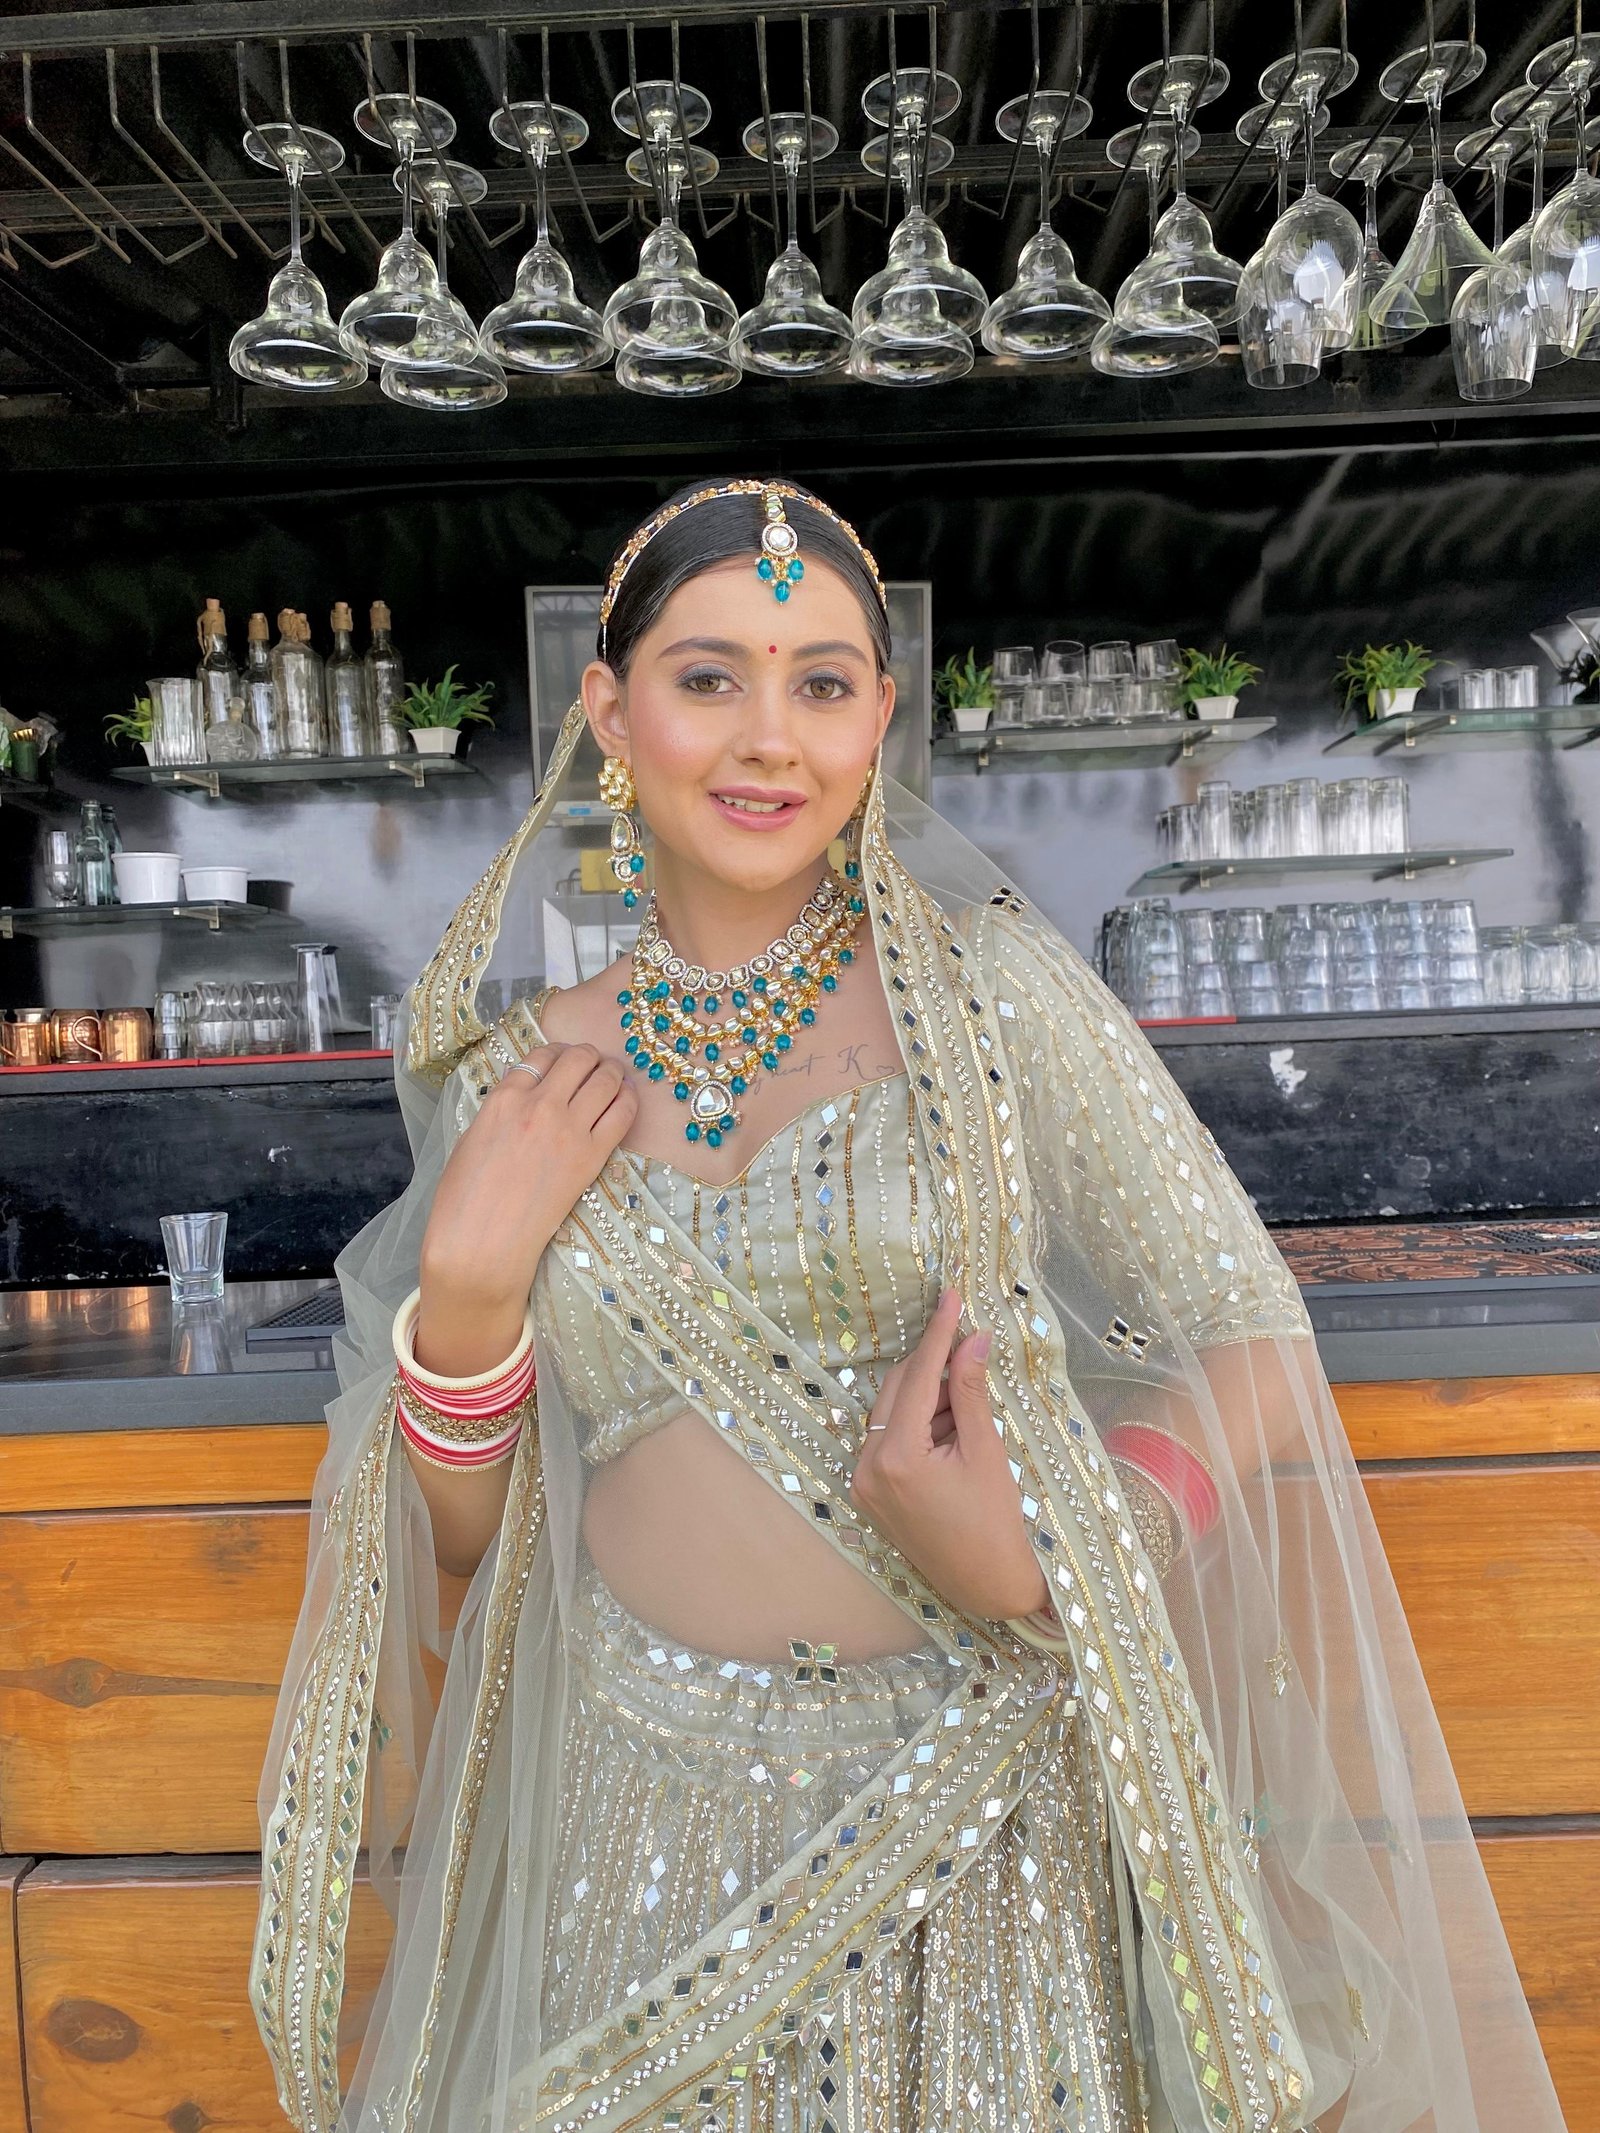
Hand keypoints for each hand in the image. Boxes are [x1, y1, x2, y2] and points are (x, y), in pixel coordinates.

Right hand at [416, 1041, 636, 1372]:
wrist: (483, 1241)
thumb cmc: (465, 1197)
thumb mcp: (472, 1138)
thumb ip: (502, 1111)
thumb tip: (523, 1099)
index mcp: (504, 1098)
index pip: (542, 1056)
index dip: (557, 1053)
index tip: (564, 1059)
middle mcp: (540, 1104)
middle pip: (579, 1058)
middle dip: (590, 1055)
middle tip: (594, 1063)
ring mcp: (569, 1129)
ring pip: (606, 1078)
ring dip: (613, 1072)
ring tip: (615, 1076)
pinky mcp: (592, 1156)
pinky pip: (622, 1113)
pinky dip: (628, 1099)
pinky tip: (627, 1098)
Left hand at [849, 1287, 1049, 1620]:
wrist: (989, 1587)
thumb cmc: (997, 1524)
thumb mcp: (987, 1453)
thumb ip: (973, 1393)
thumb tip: (973, 1339)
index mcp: (896, 1458)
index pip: (918, 1378)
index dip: (937, 1334)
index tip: (949, 1295)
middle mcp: (868, 1468)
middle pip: (898, 1391)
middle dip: (935, 1368)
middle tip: (972, 1349)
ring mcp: (865, 1483)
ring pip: (894, 1414)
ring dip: (931, 1398)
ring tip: (973, 1405)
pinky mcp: (871, 1495)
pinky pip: (892, 1440)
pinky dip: (921, 1425)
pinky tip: (955, 1428)